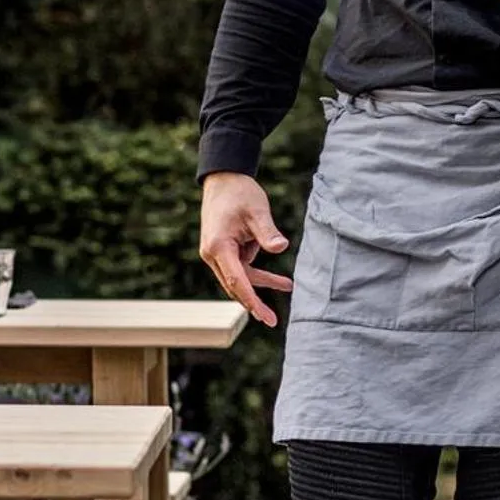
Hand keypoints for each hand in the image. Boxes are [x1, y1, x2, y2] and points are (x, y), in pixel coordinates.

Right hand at [199, 172, 294, 327]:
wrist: (224, 178)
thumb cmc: (240, 193)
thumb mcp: (258, 211)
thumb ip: (268, 232)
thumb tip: (281, 247)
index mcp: (218, 246)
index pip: (236, 280)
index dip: (250, 300)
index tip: (262, 316)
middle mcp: (212, 253)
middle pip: (235, 284)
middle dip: (254, 301)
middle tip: (272, 320)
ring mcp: (214, 253)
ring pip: (239, 276)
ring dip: (261, 280)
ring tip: (288, 285)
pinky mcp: (221, 250)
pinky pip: (240, 267)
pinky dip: (255, 269)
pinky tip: (274, 271)